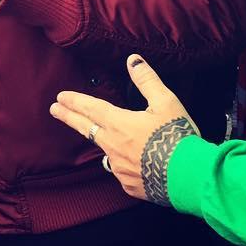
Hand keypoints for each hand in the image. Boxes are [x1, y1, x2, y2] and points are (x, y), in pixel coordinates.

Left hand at [50, 54, 198, 205]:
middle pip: (86, 128)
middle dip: (69, 117)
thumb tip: (132, 60)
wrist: (191, 177)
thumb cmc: (178, 137)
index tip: (59, 97)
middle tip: (54, 110)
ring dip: (100, 142)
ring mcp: (120, 168)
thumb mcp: (166, 103)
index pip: (90, 109)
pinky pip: (121, 172)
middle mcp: (113, 147)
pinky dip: (123, 164)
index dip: (74, 101)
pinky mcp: (129, 185)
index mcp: (119, 124)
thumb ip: (147, 81)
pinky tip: (133, 163)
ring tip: (99, 136)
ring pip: (105, 152)